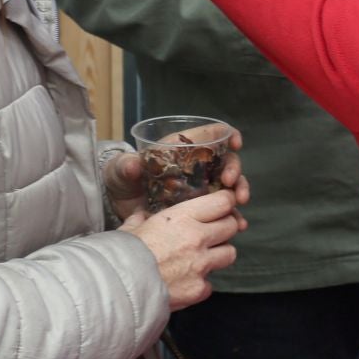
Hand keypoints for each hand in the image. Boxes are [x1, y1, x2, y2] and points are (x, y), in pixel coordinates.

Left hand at [103, 129, 249, 223]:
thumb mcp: (121, 170)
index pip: (212, 135)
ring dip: (239, 192)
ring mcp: (200, 188)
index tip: (235, 143)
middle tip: (230, 183)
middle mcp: (196, 167)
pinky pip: (221, 211)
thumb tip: (133, 166)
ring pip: (229, 186)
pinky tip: (239, 224)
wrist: (118, 208)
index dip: (228, 135)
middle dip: (234, 170)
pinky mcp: (199, 209)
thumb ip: (126, 166)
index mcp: (181, 149)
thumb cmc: (121, 179)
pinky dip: (233, 216)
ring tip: (239, 203)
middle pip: (226, 161)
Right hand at [121, 188, 245, 309]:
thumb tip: (140, 215)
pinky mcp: (198, 289)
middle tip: (212, 232)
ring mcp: (200, 265)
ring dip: (219, 254)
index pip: (222, 202)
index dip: (225, 203)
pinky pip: (210, 283)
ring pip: (229, 254)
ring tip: (202, 258)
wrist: (115, 289)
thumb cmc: (120, 255)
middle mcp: (197, 238)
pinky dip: (201, 283)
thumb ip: (139, 219)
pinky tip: (185, 282)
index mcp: (182, 217)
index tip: (223, 205)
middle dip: (224, 227)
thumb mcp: (129, 228)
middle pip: (231, 226)